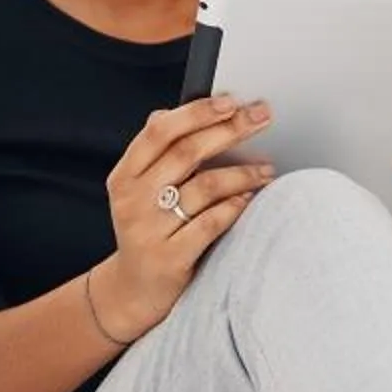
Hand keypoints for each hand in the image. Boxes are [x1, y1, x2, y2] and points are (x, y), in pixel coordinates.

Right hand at [100, 95, 274, 336]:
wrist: (132, 290)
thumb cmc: (147, 230)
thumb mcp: (139, 191)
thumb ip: (156, 154)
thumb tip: (168, 111)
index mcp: (125, 176)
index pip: (159, 132)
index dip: (197, 112)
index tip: (231, 101)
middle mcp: (132, 200)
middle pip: (187, 153)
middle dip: (230, 129)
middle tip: (262, 117)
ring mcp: (149, 230)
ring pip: (205, 187)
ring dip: (243, 172)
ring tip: (266, 169)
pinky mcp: (170, 258)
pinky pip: (211, 223)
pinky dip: (235, 207)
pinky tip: (251, 199)